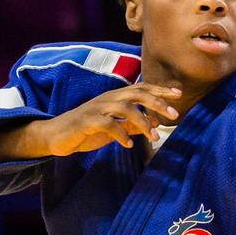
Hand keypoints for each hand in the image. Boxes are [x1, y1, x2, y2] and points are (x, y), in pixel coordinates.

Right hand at [25, 83, 182, 156]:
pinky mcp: (86, 121)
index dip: (160, 89)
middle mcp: (108, 99)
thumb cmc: (87, 130)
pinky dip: (121, 134)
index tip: (179, 93)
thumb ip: (134, 125)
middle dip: (157, 102)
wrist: (56, 136)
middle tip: (174, 115)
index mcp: (115, 97)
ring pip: (124, 107)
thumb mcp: (115, 128)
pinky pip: (107, 124)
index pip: (141, 88)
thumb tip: (156, 123)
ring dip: (142, 121)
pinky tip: (128, 145)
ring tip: (154, 137)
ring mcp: (96, 108)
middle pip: (136, 93)